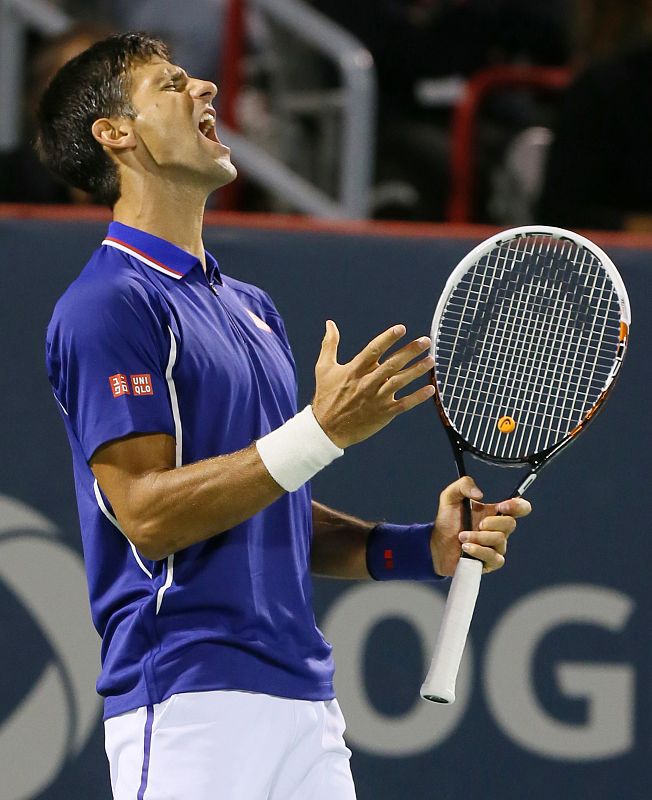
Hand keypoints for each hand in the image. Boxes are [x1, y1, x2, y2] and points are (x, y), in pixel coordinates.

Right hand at [312, 321, 434, 447]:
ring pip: (401, 381)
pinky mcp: (383, 413)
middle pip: (393, 364)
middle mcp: (368, 382)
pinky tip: (431, 389)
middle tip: (426, 341)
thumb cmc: (326, 397)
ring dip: (417, 370)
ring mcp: (377, 398)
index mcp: (355, 370)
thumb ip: (329, 344)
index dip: (388, 338)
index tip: (401, 328)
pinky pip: (404, 404)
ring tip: (431, 360)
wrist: (327, 429)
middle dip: (410, 351)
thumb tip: (330, 323)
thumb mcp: (323, 368)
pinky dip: (418, 397)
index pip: (374, 350)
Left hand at [430, 476, 531, 575]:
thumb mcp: (450, 497)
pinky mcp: (490, 562)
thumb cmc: (447, 521)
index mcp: (494, 513)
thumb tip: (480, 494)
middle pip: (511, 524)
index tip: (502, 506)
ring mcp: (496, 547)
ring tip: (462, 537)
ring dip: (478, 537)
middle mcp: (498, 529)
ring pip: (500, 540)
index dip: (518, 506)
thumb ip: (464, 485)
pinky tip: (466, 548)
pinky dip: (480, 551)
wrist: (436, 545)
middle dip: (492, 522)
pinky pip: (495, 558)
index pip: (520, 508)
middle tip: (478, 524)